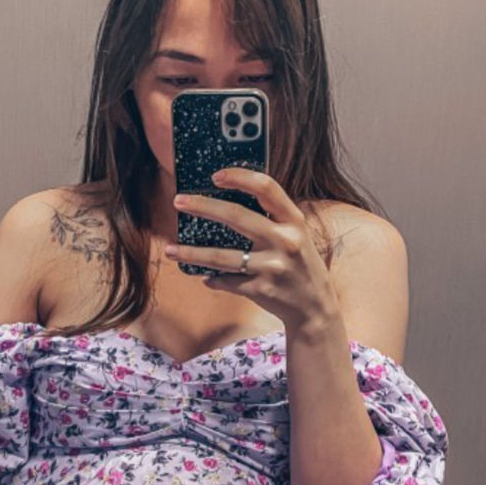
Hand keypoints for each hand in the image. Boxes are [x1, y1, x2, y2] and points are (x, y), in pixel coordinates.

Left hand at [166, 167, 341, 334]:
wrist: (315, 308)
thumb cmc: (300, 266)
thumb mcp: (296, 236)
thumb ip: (272, 219)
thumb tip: (226, 202)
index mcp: (294, 222)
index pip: (267, 188)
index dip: (240, 177)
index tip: (215, 175)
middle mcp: (285, 241)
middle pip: (237, 216)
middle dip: (203, 206)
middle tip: (179, 201)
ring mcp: (273, 267)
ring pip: (223, 257)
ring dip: (192, 253)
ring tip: (170, 250)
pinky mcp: (262, 290)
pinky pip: (227, 281)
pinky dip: (213, 280)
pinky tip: (204, 277)